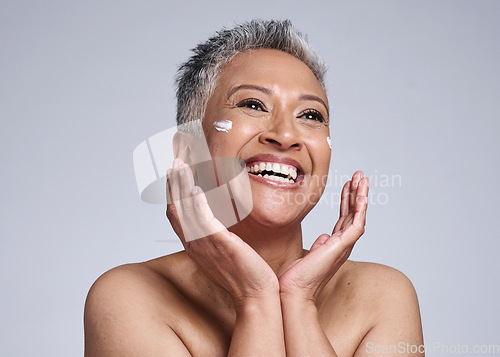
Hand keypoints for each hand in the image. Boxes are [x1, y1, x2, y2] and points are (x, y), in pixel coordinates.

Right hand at [166, 158, 278, 308]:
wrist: (255, 294)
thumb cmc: (244, 274)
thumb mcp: (224, 250)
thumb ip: (217, 234)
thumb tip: (219, 219)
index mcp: (195, 245)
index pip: (177, 215)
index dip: (173, 194)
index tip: (175, 175)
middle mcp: (194, 244)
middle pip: (175, 209)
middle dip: (173, 184)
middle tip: (174, 163)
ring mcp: (204, 244)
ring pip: (184, 210)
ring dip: (180, 186)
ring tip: (180, 166)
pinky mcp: (218, 243)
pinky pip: (202, 219)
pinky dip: (196, 203)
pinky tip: (195, 187)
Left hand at [278, 171, 368, 302]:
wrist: (293, 291)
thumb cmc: (296, 277)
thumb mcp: (308, 255)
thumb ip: (319, 245)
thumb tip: (323, 238)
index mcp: (334, 245)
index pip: (344, 218)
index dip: (347, 200)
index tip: (347, 185)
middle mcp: (342, 245)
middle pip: (353, 214)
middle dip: (356, 193)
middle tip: (360, 176)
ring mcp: (343, 246)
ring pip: (357, 216)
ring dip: (361, 196)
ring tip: (363, 178)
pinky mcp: (341, 247)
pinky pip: (356, 225)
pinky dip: (360, 210)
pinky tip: (361, 196)